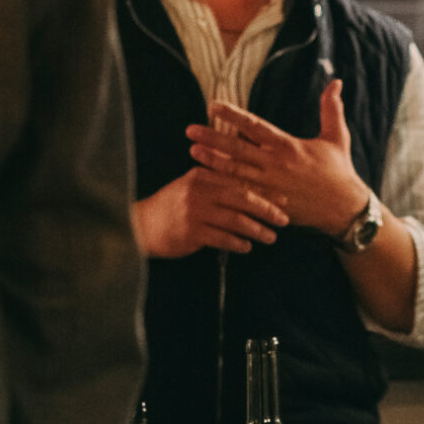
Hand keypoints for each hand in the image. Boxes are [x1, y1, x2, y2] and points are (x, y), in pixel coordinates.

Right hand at [133, 166, 289, 258]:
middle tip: (284, 219)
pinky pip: (222, 239)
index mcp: (201, 176)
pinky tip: (247, 247)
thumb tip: (250, 185)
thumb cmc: (170, 206)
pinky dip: (237, 243)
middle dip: (267, 209)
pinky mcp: (191, 233)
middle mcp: (199, 191)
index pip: (239, 181)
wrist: (138, 225)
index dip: (264, 190)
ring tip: (271, 237)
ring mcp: (194, 212)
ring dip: (256, 230)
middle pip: (241, 198)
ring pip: (235, 220)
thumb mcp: (190, 185)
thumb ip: (215, 182)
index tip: (284, 198)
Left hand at [186, 80, 371, 237]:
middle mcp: (276, 164)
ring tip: (192, 151)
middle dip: (212, 138)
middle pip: (237, 148)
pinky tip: (207, 180)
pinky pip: (240, 193)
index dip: (233, 115)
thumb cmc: (340, 171)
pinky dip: (222, 185)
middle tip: (190, 130)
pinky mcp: (268, 203)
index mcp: (288, 145)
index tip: (214, 105)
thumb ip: (332, 108)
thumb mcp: (338, 137)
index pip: (254, 126)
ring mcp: (270, 185)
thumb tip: (336, 81)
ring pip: (234, 171)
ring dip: (212, 161)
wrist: (344, 209)